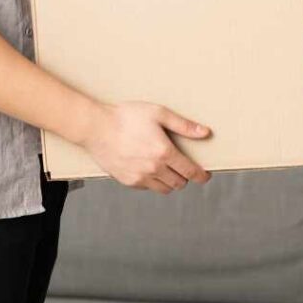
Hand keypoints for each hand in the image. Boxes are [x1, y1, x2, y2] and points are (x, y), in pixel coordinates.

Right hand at [79, 101, 212, 193]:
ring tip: (168, 168)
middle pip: (179, 183)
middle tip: (184, 166)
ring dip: (170, 181)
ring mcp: (139, 177)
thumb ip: (184, 125)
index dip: (201, 175)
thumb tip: (205, 132)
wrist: (96, 127)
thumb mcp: (159, 113)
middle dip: (185, 176)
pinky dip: (153, 182)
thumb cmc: (127, 116)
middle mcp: (153, 169)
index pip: (190, 171)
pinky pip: (148, 187)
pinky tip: (151, 168)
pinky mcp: (127, 181)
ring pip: (164, 189)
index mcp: (164, 152)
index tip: (205, 175)